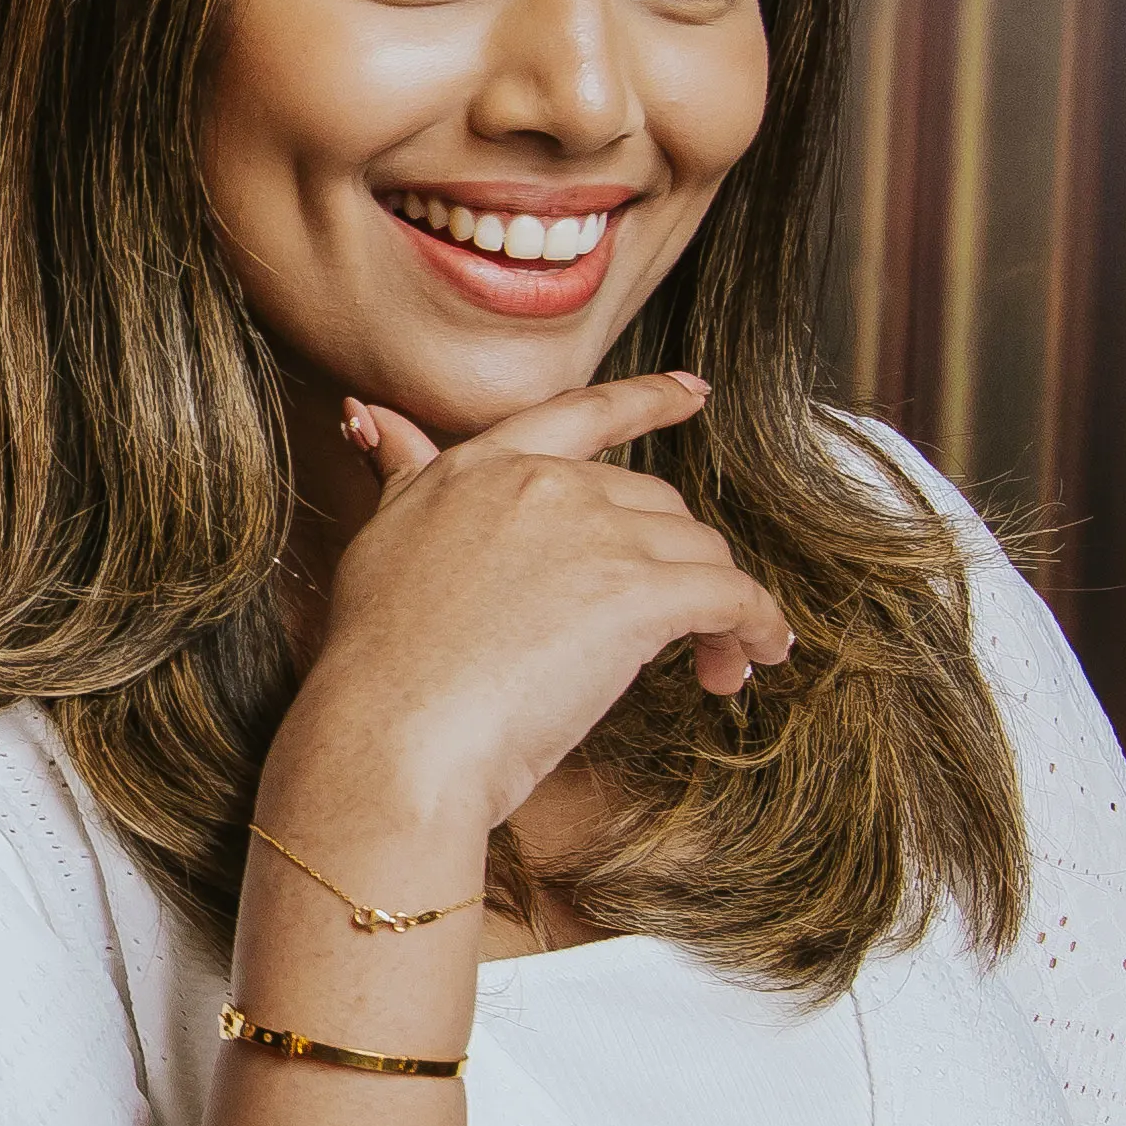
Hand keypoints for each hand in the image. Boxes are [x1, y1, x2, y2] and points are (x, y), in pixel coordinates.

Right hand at [264, 373, 793, 847]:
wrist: (393, 732)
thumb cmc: (379, 663)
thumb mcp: (381, 539)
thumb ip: (401, 474)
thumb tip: (368, 416)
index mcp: (483, 466)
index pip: (581, 412)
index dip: (647, 400)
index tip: (693, 393)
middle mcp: (544, 483)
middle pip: (654, 502)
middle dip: (677, 560)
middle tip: (683, 621)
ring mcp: (595, 533)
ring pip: (700, 550)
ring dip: (722, 603)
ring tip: (718, 659)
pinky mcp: (639, 594)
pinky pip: (733, 596)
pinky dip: (757, 625)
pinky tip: (757, 653)